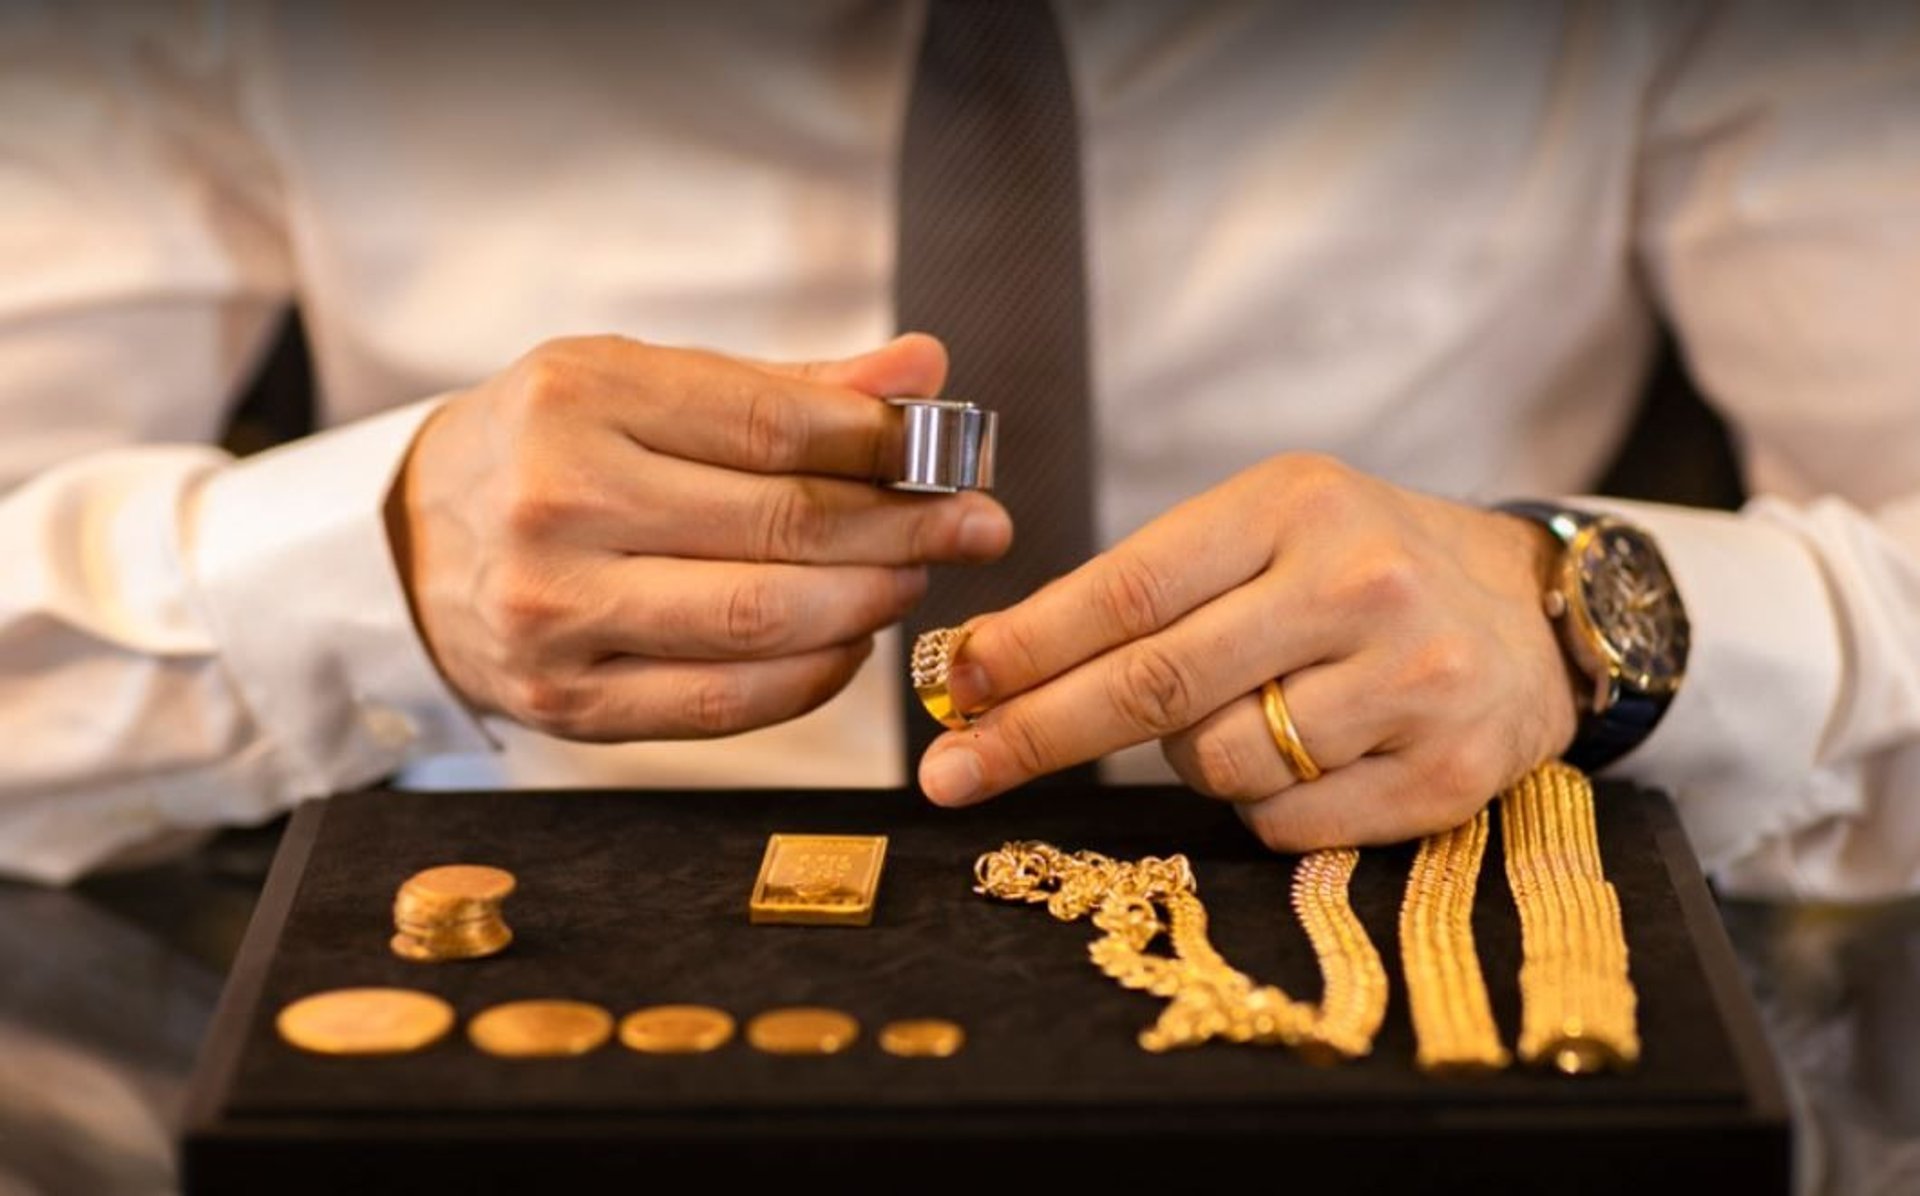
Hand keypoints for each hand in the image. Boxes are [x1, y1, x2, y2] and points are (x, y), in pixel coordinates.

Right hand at [390, 333, 1009, 739]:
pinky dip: (814, 675)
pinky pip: (728, 705)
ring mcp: (556, 614)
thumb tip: (924, 371)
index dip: (886, 447)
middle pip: (781, 529)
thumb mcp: (642, 385)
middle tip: (978, 526)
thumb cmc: (547, 449)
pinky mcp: (569, 704)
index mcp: (577, 399)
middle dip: (905, 530)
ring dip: (869, 603)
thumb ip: (786, 388)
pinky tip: (849, 641)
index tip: (956, 455)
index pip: (772, 427)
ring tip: (912, 578)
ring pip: (762, 622)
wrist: (407, 548)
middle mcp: (557, 504)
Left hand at [916, 454, 1577, 849]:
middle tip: (952, 776)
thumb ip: (1153, 587)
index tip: (955, 686)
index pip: (1131, 588)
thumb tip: (997, 666)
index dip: (1030, 647)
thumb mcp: (1269, 528)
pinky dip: (1262, 803)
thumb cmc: (1364, 566)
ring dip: (1189, 760)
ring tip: (1245, 714)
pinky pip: (1285, 821)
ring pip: (1217, 764)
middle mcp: (1359, 585)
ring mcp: (1411, 682)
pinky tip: (1304, 755)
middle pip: (1157, 685)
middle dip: (1036, 735)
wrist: (1535, 612)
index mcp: (1295, 505)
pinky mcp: (1447, 773)